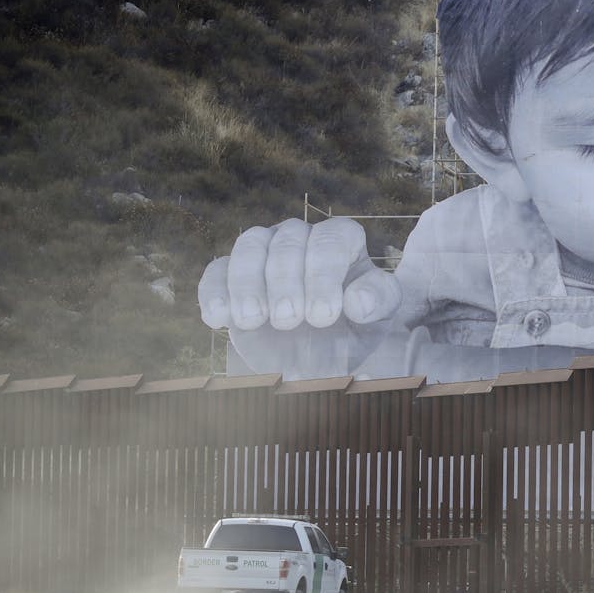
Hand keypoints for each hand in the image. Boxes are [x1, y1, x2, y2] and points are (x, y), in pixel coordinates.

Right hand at [197, 218, 401, 377]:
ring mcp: (263, 251)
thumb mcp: (378, 319)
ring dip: (247, 284)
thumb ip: (380, 302)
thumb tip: (357, 301)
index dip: (323, 276)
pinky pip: (216, 271)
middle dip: (285, 282)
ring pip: (249, 246)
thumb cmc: (353, 329)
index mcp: (341, 239)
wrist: (320, 356)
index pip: (331, 240)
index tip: (323, 317)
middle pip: (287, 242)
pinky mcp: (231, 275)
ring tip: (252, 320)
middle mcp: (300, 237)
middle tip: (289, 321)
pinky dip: (214, 293)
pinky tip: (218, 319)